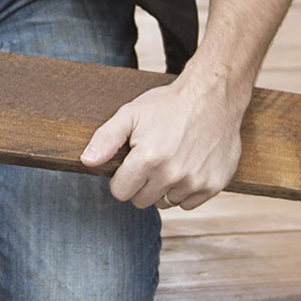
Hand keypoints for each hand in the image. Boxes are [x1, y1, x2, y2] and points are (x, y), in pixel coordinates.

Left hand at [79, 73, 246, 210]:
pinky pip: (190, 203)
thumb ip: (106, 139)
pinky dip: (187, 190)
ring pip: (166, 203)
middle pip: (142, 201)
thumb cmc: (169, 105)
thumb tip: (87, 161)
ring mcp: (195, 181)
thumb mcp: (131, 113)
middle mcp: (172, 174)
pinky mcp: (214, 185)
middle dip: (142, 184)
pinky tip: (189, 166)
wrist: (213, 96)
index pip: (120, 192)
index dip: (122, 178)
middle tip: (153, 159)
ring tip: (172, 161)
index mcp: (148, 159)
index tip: (132, 163)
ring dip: (165, 188)